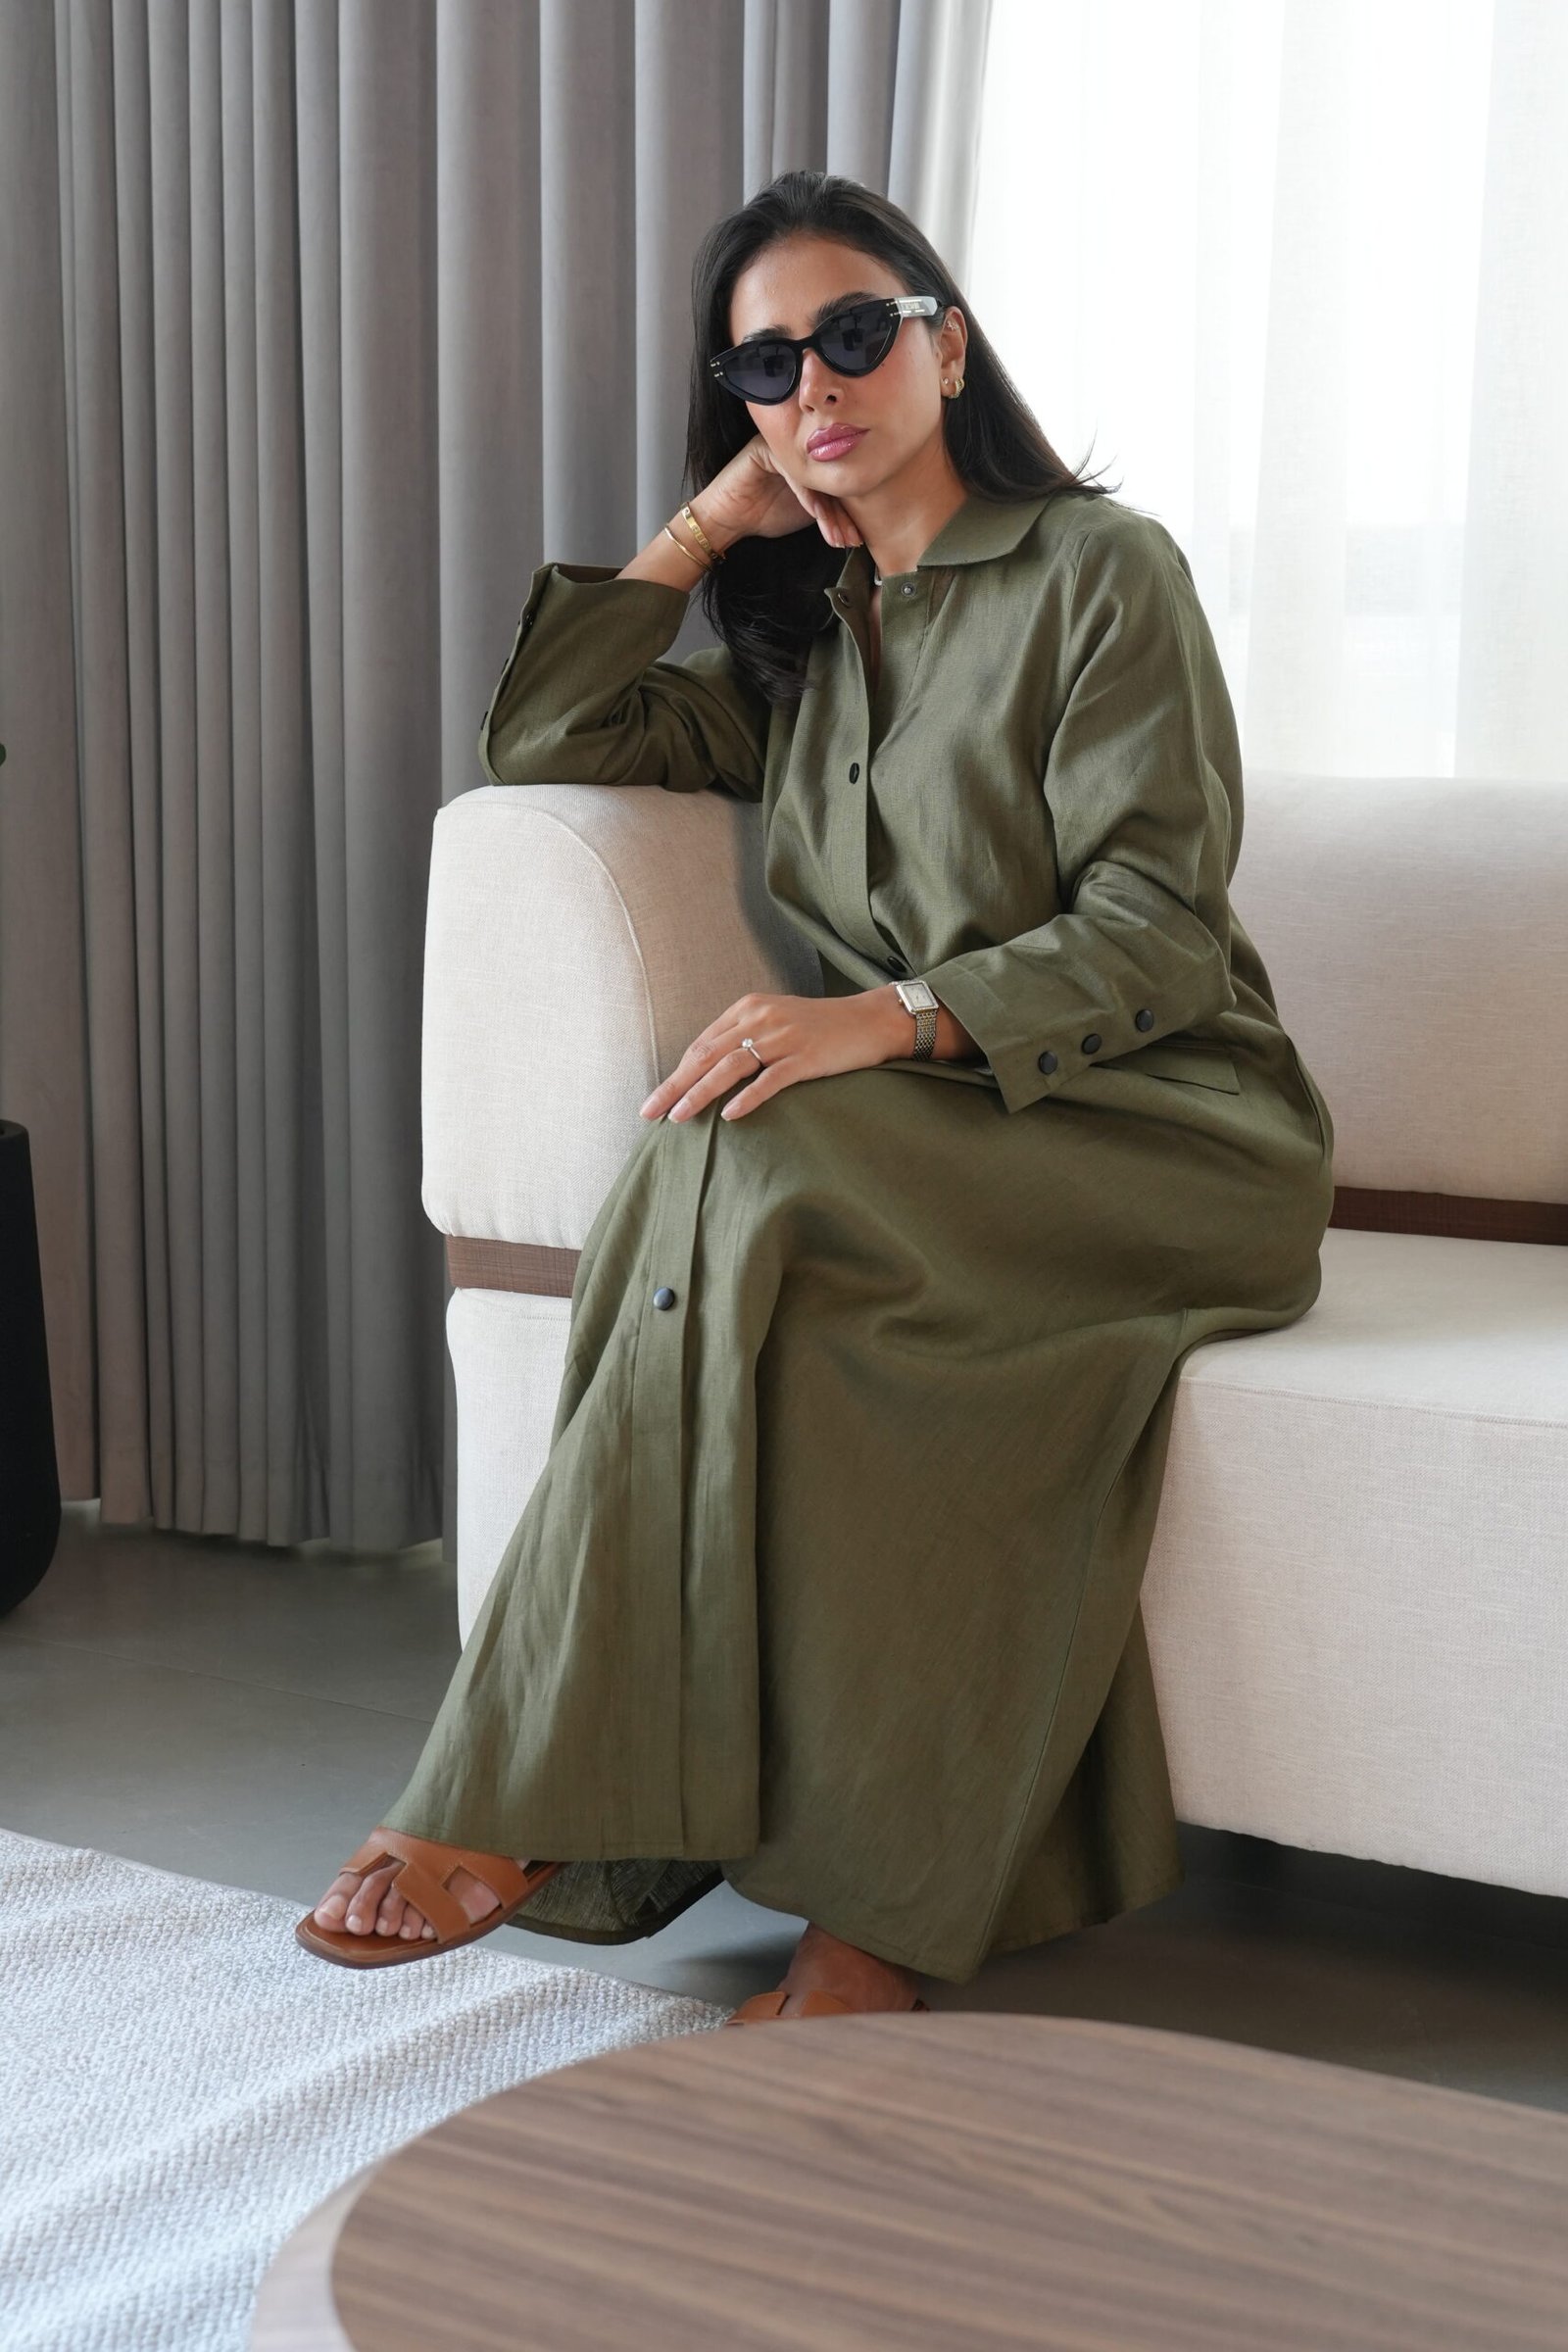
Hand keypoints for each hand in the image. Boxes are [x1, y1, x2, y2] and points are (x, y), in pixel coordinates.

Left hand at [638, 988, 906, 1123]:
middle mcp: (760, 1018)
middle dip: (674, 1085)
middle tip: (649, 1112)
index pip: (702, 1044)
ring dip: (700, 1094)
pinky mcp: (806, 1056)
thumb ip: (744, 1037)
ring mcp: (783, 1037)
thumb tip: (709, 1069)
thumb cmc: (821, 1026)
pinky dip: (747, 1098)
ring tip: (679, 1117)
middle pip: (707, 1055)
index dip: (677, 1072)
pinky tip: (729, 1116)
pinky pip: (770, 1080)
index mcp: (748, 1008)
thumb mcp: (776, 1021)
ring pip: (730, 1067)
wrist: (870, 1020)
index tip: (657, 1098)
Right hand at [696, 432, 863, 552]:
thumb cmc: (767, 514)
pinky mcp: (767, 447)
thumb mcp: (809, 513)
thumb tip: (864, 525)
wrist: (728, 518)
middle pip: (830, 478)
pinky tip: (815, 516)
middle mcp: (803, 446)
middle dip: (842, 515)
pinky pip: (794, 472)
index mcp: (816, 458)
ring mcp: (786, 444)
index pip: (839, 483)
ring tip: (835, 537)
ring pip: (815, 476)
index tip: (857, 539)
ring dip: (827, 511)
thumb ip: (832, 508)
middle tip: (850, 539)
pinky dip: (807, 497)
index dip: (850, 514)